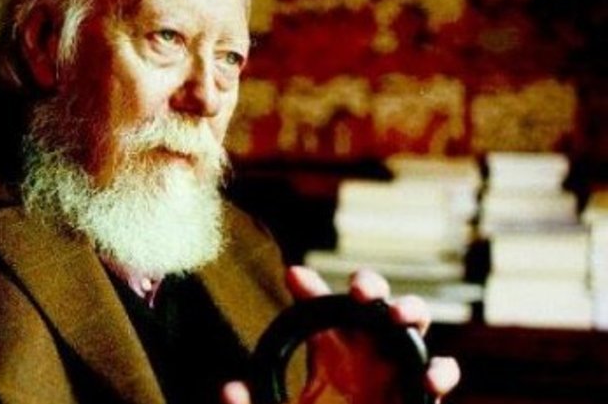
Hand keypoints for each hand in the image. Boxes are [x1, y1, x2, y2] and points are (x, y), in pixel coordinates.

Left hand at [222, 266, 459, 403]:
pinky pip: (439, 375)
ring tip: (398, 316)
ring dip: (410, 311)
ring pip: (413, 324)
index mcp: (333, 343)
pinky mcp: (420, 393)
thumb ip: (257, 401)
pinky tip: (428, 376)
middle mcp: (367, 345)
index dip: (309, 288)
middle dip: (370, 286)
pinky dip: (441, 371)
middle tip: (360, 292)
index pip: (320, 306)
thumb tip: (230, 388)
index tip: (294, 278)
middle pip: (374, 300)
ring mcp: (398, 364)